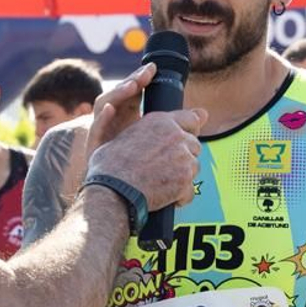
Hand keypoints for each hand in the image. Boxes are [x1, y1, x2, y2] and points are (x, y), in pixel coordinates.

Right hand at [86, 66, 203, 212]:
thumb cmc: (110, 164)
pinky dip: (180, 196)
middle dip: (184, 156)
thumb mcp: (126, 135)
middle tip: (165, 167)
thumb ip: (142, 126)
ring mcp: (183, 157)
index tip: (183, 141)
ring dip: (182, 176)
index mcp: (160, 121)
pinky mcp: (185, 179)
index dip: (189, 131)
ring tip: (161, 183)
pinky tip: (164, 197)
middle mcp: (175, 135)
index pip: (192, 120)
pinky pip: (190, 190)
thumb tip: (122, 109)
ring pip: (194, 167)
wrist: (112, 189)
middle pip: (194, 145)